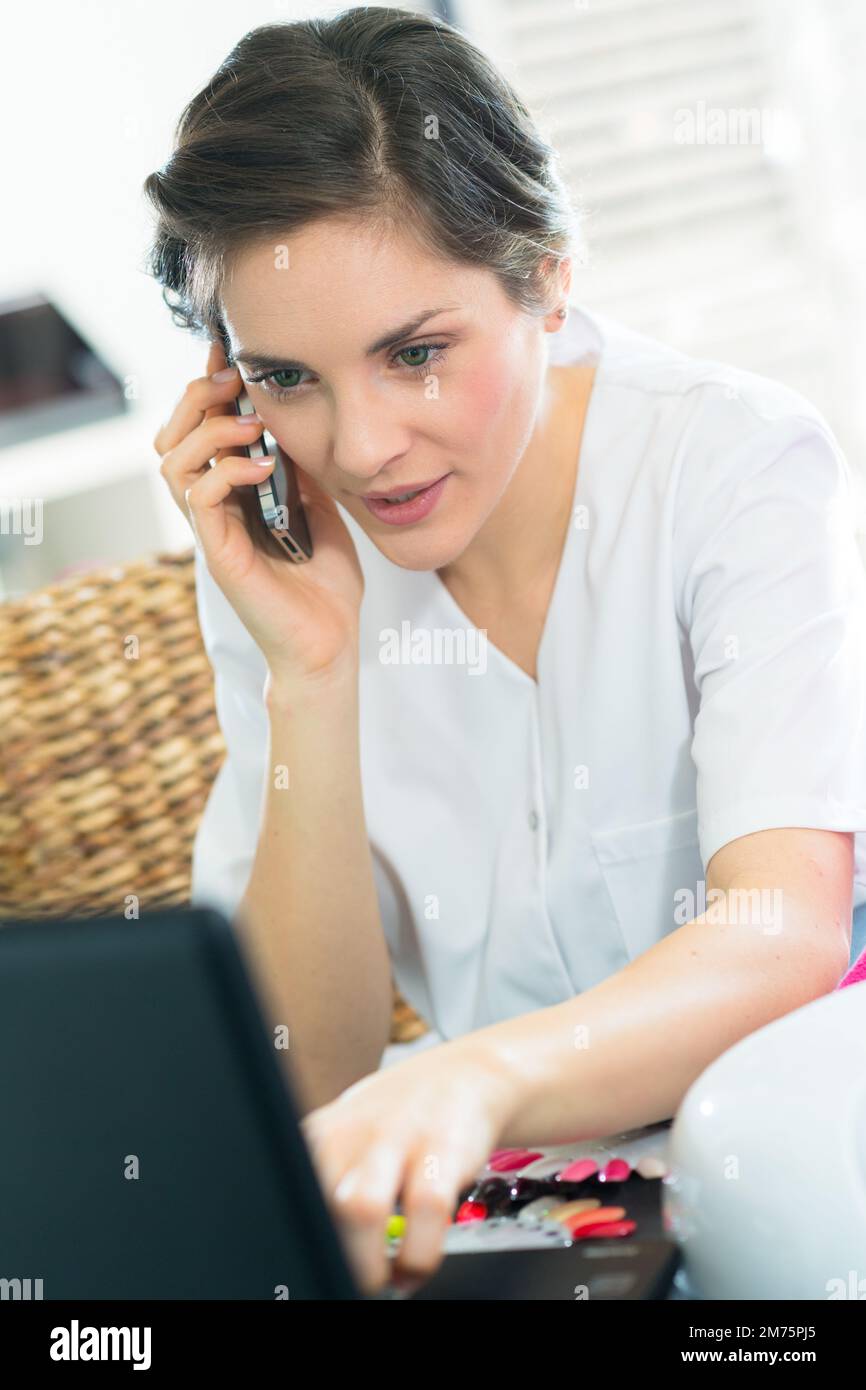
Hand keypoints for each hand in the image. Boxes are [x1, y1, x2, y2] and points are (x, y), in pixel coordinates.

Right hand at [154, 338, 364, 684]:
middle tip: (234, 382)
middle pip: (169, 437)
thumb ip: (302, 467)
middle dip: (195, 399)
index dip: (204, 388)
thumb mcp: (321, 508)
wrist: (329, 644)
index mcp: (232, 495)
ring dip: (209, 431)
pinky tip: (262, 467)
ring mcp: (212, 533)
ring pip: (172, 462)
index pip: (196, 430)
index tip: (228, 353)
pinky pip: (199, 498)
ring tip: (251, 426)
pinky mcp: (220, 555)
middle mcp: (212, 510)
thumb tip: (300, 418)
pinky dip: (225, 471)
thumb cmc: (324, 585)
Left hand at [300, 1038, 518, 1294]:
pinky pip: (426, 1211)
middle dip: (328, 1252)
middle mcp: (352, 1132)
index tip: (309, 1261)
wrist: (467, 1074)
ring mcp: (397, 1137)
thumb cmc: (401, 1117)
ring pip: (361, 1208)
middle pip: (314, 1199)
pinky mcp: (444, 1147)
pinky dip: (418, 1254)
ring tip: (381, 1281)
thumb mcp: (351, 1136)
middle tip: (342, 1278)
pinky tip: (415, 1267)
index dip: (296, 1235)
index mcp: (320, 1134)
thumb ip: (326, 1182)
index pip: (286, 1190)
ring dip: (366, 1263)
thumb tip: (308, 1244)